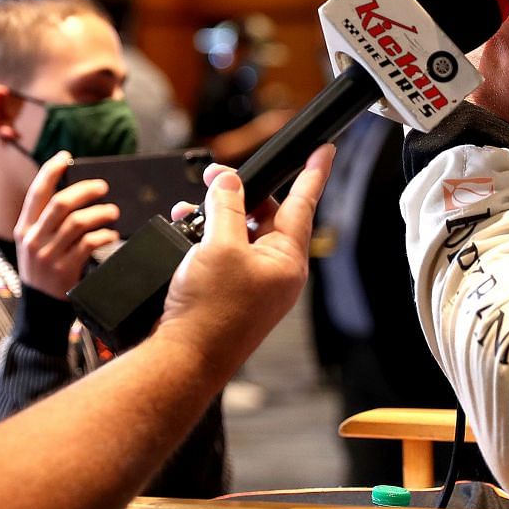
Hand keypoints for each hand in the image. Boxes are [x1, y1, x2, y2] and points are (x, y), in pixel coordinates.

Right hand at [15, 152, 121, 298]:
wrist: (38, 309)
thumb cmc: (41, 270)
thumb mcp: (32, 244)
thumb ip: (45, 221)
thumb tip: (73, 192)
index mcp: (24, 228)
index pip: (37, 192)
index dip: (51, 170)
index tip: (66, 157)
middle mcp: (34, 239)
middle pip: (61, 203)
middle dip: (85, 190)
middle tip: (102, 187)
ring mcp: (49, 255)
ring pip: (78, 222)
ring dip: (100, 213)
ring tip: (112, 212)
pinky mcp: (65, 270)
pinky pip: (89, 244)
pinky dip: (104, 236)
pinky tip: (111, 235)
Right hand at [157, 144, 333, 375]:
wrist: (184, 358)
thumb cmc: (209, 312)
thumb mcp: (218, 245)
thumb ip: (225, 206)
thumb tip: (227, 182)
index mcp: (287, 260)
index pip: (304, 204)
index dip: (313, 172)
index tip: (324, 150)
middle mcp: (275, 272)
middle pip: (264, 216)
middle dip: (236, 195)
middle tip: (212, 178)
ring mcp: (254, 285)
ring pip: (239, 234)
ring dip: (214, 218)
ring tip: (189, 212)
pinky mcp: (231, 294)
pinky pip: (224, 255)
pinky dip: (205, 240)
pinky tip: (184, 234)